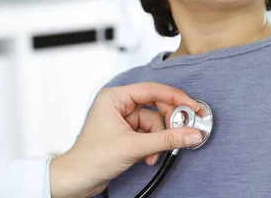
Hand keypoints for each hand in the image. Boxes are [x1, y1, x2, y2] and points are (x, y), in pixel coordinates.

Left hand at [50, 82, 202, 197]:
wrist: (78, 180)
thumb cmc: (91, 158)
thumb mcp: (134, 147)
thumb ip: (165, 139)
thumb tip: (191, 133)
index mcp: (115, 97)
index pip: (152, 90)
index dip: (175, 98)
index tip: (193, 107)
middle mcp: (119, 104)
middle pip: (155, 107)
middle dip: (166, 125)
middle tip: (181, 134)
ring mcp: (123, 119)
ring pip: (154, 123)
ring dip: (158, 141)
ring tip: (153, 155)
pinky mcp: (126, 133)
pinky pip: (149, 134)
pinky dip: (152, 146)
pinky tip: (148, 158)